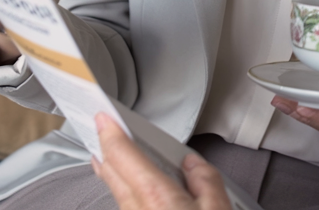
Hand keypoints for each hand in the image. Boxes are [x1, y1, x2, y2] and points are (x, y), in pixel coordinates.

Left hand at [93, 113, 230, 209]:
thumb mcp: (218, 207)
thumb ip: (206, 179)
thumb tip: (195, 166)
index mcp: (156, 195)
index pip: (122, 154)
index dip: (110, 131)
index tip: (103, 116)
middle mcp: (137, 209)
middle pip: (110, 172)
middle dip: (104, 148)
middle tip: (100, 130)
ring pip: (115, 190)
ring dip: (111, 170)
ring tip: (109, 155)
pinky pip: (124, 205)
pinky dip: (122, 189)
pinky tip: (128, 188)